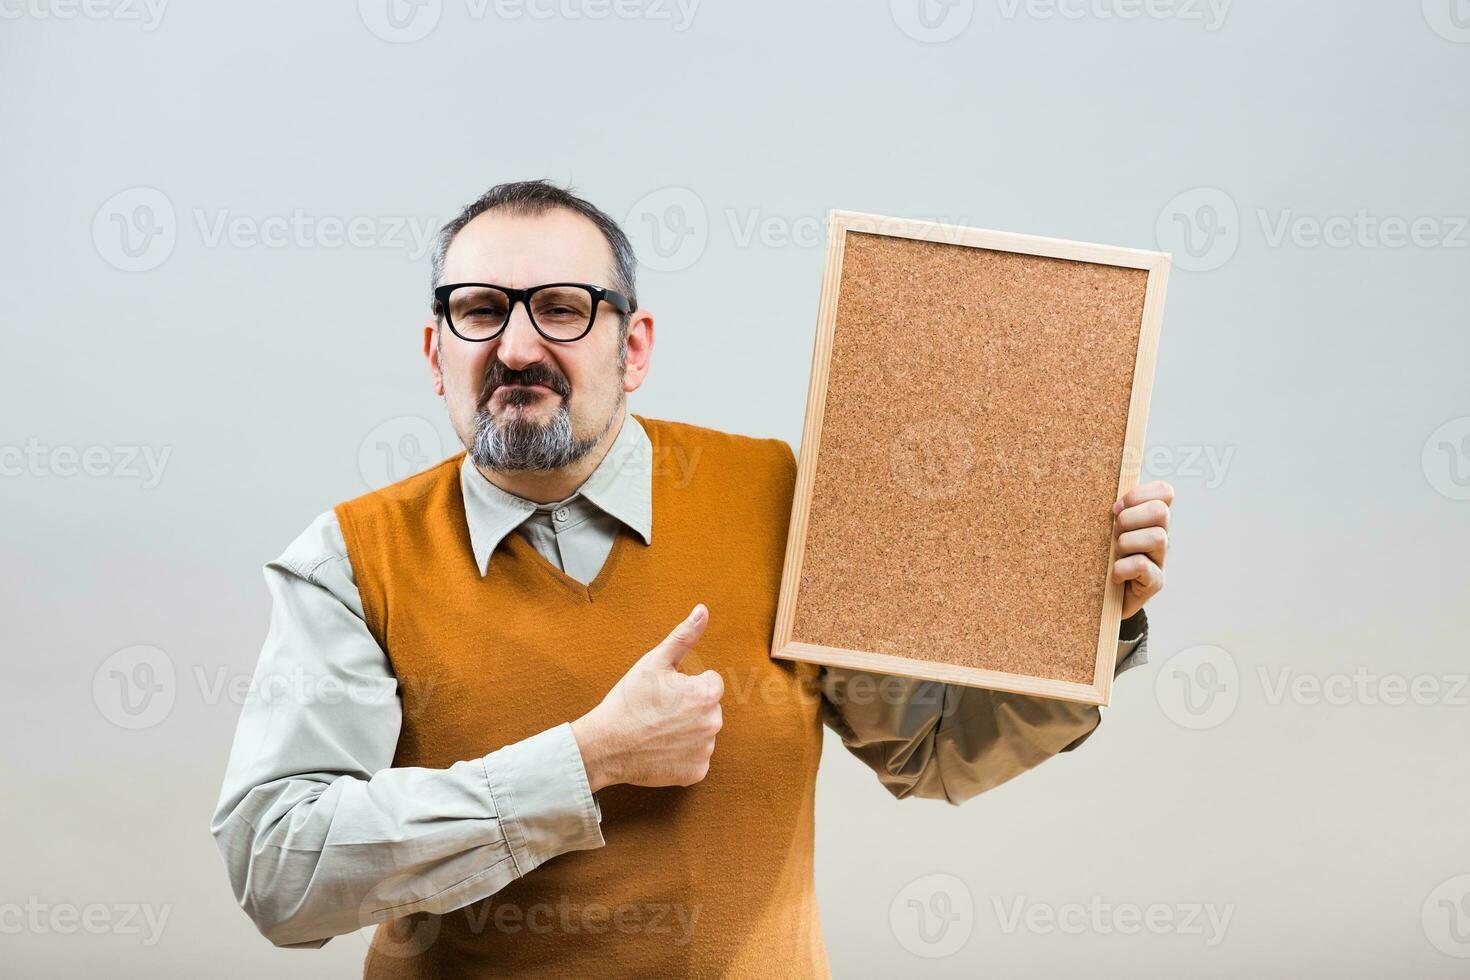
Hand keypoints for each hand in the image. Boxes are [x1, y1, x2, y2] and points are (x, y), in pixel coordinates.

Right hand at [569, 604, 724, 791]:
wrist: (605, 746)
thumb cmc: (628, 700)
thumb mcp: (654, 662)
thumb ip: (683, 636)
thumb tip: (703, 610)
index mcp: (707, 694)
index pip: (710, 683)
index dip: (686, 685)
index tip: (664, 694)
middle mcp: (713, 723)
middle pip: (707, 709)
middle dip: (688, 708)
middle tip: (658, 712)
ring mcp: (705, 750)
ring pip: (701, 733)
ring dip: (686, 732)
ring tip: (657, 731)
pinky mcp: (696, 773)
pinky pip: (695, 759)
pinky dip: (681, 756)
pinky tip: (660, 750)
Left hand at [1111, 481, 1172, 618]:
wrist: (1101, 599)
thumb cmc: (1101, 558)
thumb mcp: (1105, 530)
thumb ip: (1112, 511)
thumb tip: (1111, 498)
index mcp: (1150, 519)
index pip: (1165, 492)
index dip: (1140, 494)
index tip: (1116, 508)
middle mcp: (1161, 536)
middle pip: (1161, 512)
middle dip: (1129, 519)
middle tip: (1114, 534)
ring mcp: (1160, 560)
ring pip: (1157, 537)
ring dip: (1127, 543)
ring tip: (1115, 555)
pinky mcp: (1155, 583)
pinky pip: (1143, 566)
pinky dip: (1122, 568)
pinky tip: (1114, 575)